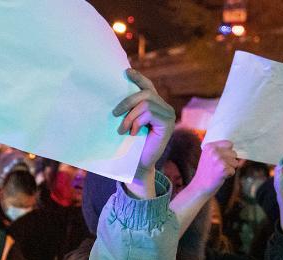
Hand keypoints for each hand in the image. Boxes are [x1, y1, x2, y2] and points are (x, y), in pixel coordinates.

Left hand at [113, 69, 174, 197]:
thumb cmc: (130, 145)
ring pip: (145, 103)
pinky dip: (137, 122)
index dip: (138, 78)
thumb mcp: (128, 122)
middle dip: (127, 101)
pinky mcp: (168, 123)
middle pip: (145, 92)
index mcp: (155, 105)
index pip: (147, 86)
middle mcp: (164, 107)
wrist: (137, 166)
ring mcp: (168, 114)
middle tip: (114, 114)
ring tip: (122, 130)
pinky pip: (148, 113)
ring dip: (130, 116)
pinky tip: (134, 133)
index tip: (126, 72)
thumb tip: (114, 92)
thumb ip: (129, 109)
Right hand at [191, 141, 239, 194]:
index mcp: (209, 146)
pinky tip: (220, 176)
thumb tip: (241, 157)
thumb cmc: (206, 172)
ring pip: (235, 162)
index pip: (229, 144)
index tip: (221, 159)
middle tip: (218, 167)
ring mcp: (218, 159)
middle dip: (230, 161)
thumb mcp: (209, 157)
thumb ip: (222, 152)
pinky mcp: (223, 168)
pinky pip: (233, 170)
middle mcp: (213, 151)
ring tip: (218, 172)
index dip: (228, 152)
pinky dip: (228, 175)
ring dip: (229, 168)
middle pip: (234, 153)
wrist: (200, 186)